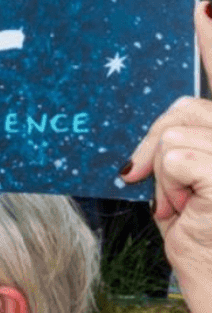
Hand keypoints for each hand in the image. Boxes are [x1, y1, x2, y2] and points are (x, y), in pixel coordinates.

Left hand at [121, 93, 211, 293]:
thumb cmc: (198, 229)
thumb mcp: (178, 176)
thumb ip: (173, 143)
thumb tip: (136, 121)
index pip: (192, 106)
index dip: (161, 127)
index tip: (141, 164)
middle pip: (183, 111)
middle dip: (159, 150)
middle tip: (164, 191)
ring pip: (173, 137)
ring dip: (165, 177)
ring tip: (184, 205)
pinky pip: (174, 159)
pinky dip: (168, 186)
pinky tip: (185, 210)